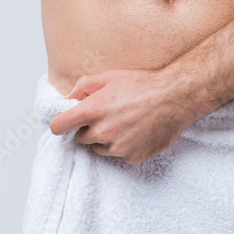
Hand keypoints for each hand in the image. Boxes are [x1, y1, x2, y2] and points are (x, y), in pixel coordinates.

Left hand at [48, 67, 199, 164]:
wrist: (174, 98)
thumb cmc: (142, 84)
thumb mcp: (110, 76)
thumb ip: (84, 85)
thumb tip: (70, 97)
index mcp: (93, 110)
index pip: (59, 126)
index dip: (60, 123)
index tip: (65, 122)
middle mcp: (102, 132)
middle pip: (80, 138)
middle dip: (88, 128)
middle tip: (105, 115)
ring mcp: (117, 147)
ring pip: (99, 148)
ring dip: (105, 139)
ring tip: (123, 122)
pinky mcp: (131, 157)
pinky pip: (119, 155)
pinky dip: (123, 146)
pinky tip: (136, 131)